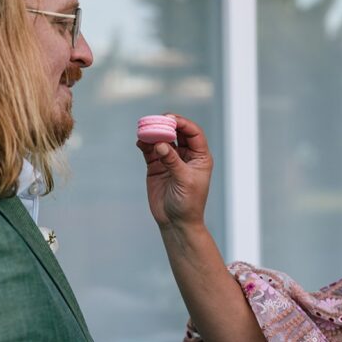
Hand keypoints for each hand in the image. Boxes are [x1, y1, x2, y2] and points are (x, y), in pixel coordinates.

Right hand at [136, 114, 211, 229]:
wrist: (176, 222)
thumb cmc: (188, 203)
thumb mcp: (184, 180)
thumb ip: (172, 160)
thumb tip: (160, 143)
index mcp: (200, 157)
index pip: (193, 133)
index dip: (182, 123)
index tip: (169, 119)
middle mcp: (186, 155)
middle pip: (177, 132)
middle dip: (166, 125)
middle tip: (154, 121)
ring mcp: (171, 159)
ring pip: (162, 139)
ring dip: (153, 134)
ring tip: (144, 131)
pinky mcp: (157, 166)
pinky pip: (150, 150)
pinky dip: (145, 144)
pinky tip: (140, 142)